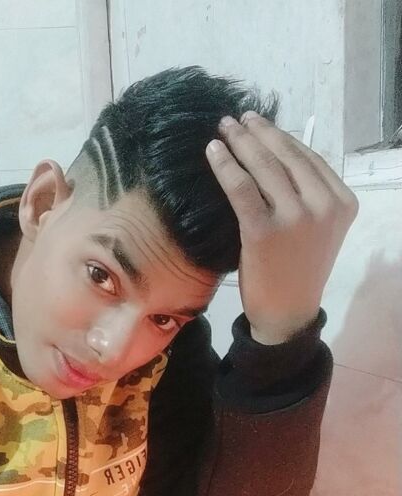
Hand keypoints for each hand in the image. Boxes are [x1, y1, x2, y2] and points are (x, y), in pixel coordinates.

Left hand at [206, 112, 358, 344]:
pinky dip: (225, 166)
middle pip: (286, 156)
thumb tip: (273, 155)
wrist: (287, 314)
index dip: (281, 137)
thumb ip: (308, 196)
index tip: (260, 124)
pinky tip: (213, 152)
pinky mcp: (265, 231)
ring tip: (224, 129)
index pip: (308, 158)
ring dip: (240, 142)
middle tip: (237, 119)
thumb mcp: (317, 229)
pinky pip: (241, 188)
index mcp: (343, 202)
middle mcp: (324, 205)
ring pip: (264, 166)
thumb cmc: (298, 271)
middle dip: (258, 132)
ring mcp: (297, 217)